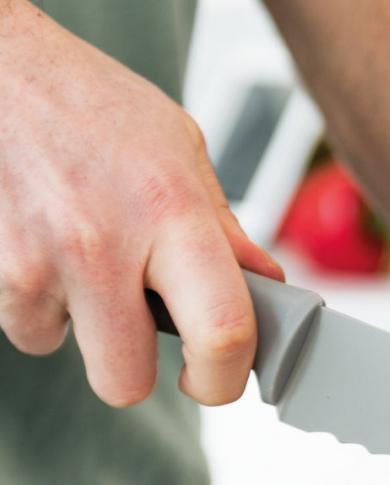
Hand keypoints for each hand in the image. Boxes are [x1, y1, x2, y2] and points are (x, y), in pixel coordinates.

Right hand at [0, 0, 281, 405]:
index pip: (221, 333)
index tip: (218, 379)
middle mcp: (103, 242)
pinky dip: (38, 301)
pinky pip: (26, 324)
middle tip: (145, 333)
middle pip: (127, 382)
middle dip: (139, 371)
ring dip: (83, 327)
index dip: (225, 378)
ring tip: (86, 262)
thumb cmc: (88, 102)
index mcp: (172, 212)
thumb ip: (223, 230)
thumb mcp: (179, 149)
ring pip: (68, 354)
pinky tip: (46, 247)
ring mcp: (37, 259)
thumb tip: (267, 287)